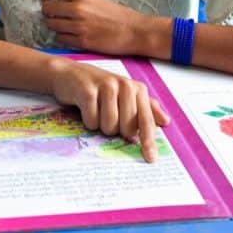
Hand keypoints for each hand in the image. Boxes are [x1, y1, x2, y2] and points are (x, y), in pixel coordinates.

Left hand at [40, 0, 145, 54]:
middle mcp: (77, 9)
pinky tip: (68, 35)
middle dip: (46, 12)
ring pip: (51, 25)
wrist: (134, 31)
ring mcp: (78, 26)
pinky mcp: (82, 42)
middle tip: (50, 15)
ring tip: (60, 26)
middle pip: (47, 9)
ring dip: (53, 25)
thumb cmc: (117, 14)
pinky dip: (61, 37)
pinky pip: (60, 39)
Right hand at [49, 57, 169, 162]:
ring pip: (109, 127)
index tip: (150, 158)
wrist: (67, 73)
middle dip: (115, 129)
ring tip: (95, 110)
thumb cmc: (97, 87)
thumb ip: (145, 107)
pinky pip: (92, 121)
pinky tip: (84, 108)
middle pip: (127, 128)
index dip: (148, 141)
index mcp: (136, 88)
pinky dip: (88, 120)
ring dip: (100, 125)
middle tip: (106, 114)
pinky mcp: (87, 90)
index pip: (146, 120)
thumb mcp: (123, 94)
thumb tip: (165, 121)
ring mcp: (105, 86)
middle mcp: (124, 84)